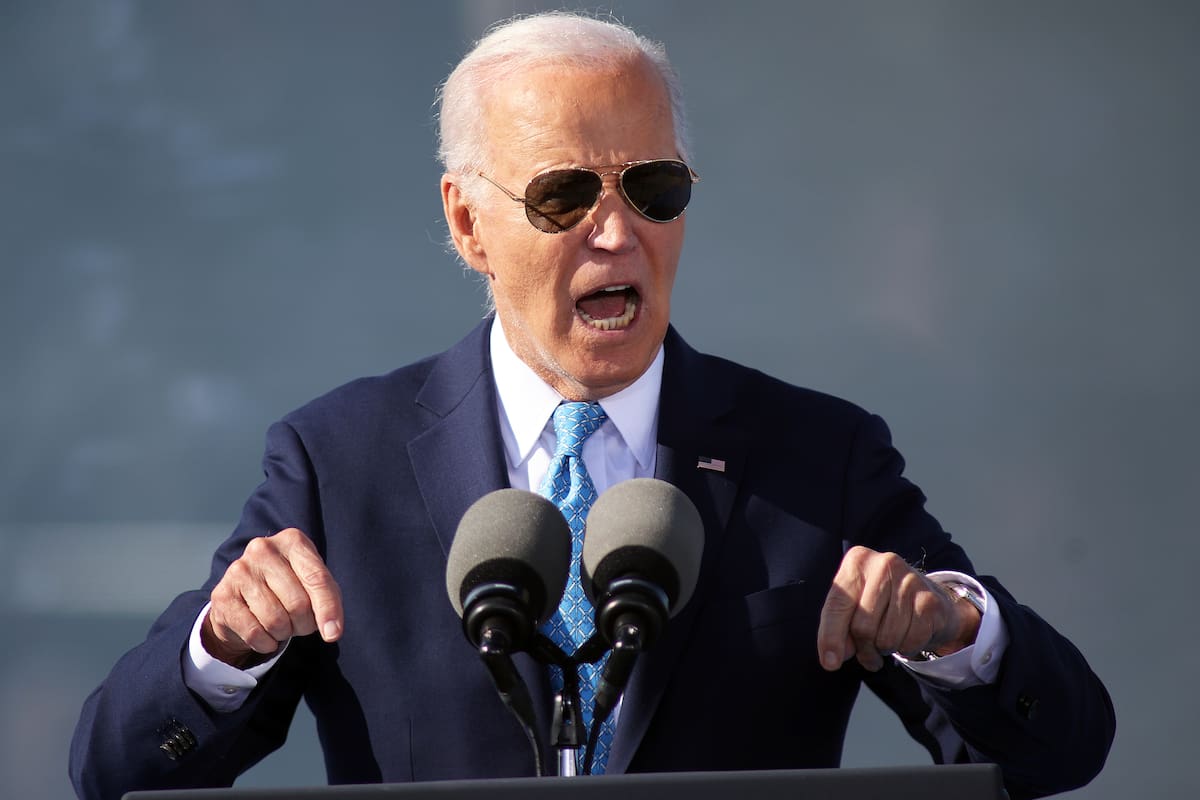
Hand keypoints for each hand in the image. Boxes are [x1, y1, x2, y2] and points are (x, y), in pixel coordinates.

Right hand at [201, 527, 343, 667]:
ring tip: (281, 626)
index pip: (317, 578)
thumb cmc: (288, 588)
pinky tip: (265, 635)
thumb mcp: (312, 585)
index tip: (333, 634)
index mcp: (292, 540)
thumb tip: (332, 631)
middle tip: (299, 623)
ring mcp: (239, 570)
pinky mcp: (222, 594)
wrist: (244, 597)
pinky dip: (266, 643)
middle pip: (298, 603)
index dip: (328, 609)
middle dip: (304, 624)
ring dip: (284, 634)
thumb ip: (328, 602)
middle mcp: (263, 549)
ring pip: (275, 621)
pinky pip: (254, 633)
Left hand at [816, 545, 979, 671]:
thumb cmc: (881, 603)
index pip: (837, 605)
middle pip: (862, 626)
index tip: (829, 663)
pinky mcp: (929, 600)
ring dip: (885, 650)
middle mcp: (884, 564)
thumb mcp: (853, 606)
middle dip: (863, 649)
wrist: (929, 596)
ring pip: (886, 638)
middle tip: (868, 652)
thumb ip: (838, 629)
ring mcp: (910, 581)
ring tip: (887, 641)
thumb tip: (832, 659)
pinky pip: (910, 642)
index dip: (831, 637)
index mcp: (857, 561)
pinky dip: (906, 648)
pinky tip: (907, 635)